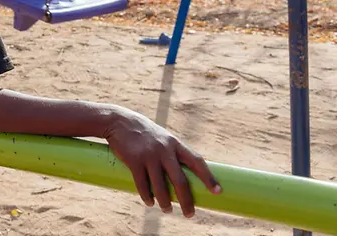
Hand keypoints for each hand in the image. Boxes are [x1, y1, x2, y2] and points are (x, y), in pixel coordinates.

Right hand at [105, 110, 219, 217]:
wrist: (118, 121)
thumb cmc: (143, 132)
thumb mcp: (162, 137)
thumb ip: (171, 153)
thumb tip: (182, 175)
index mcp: (175, 143)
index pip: (197, 161)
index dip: (208, 177)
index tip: (217, 191)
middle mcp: (164, 150)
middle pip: (180, 181)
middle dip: (186, 200)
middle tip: (190, 214)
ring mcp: (149, 155)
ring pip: (161, 186)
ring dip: (165, 202)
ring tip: (167, 210)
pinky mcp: (133, 160)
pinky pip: (142, 184)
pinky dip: (147, 197)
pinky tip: (149, 203)